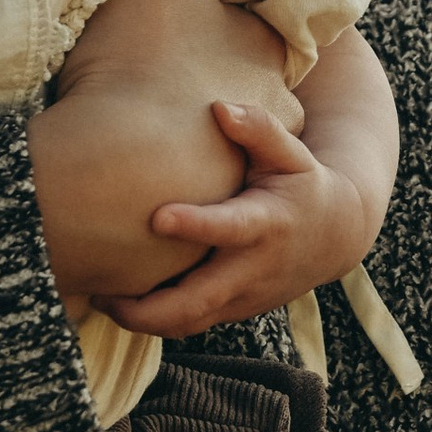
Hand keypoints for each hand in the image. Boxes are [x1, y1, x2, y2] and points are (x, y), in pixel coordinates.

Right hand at [28, 0, 304, 308]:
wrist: (108, 189)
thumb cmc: (140, 68)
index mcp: (265, 59)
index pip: (276, 31)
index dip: (250, 21)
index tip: (220, 17)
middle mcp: (267, 127)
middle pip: (254, 101)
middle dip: (221, 94)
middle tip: (168, 79)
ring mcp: (233, 189)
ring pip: (223, 163)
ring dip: (191, 154)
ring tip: (135, 139)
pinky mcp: (184, 238)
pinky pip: (178, 212)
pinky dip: (155, 200)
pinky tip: (117, 193)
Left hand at [97, 92, 372, 340]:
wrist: (334, 237)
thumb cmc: (302, 183)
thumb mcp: (292, 152)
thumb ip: (260, 129)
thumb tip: (221, 108)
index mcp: (269, 223)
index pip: (231, 228)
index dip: (197, 226)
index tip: (157, 218)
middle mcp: (255, 268)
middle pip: (201, 301)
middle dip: (149, 307)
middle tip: (99, 291)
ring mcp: (244, 297)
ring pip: (191, 322)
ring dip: (144, 320)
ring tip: (97, 296)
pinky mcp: (235, 310)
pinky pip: (192, 324)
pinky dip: (156, 322)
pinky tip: (120, 301)